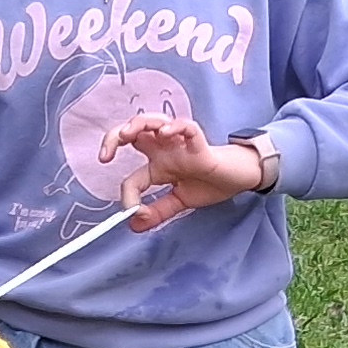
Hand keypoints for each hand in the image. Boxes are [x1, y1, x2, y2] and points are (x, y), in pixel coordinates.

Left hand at [101, 115, 272, 233]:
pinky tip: (167, 133)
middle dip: (114, 137)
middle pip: (134, 133)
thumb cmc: (211, 183)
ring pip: (155, 122)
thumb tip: (133, 225)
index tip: (130, 211)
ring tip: (128, 134)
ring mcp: (181, 145)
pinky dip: (176, 127)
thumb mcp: (180, 202)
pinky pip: (187, 128)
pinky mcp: (201, 144)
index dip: (127, 194)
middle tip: (106, 155)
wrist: (241, 179)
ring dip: (138, 125)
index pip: (132, 175)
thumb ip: (159, 212)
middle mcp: (165, 150)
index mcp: (158, 165)